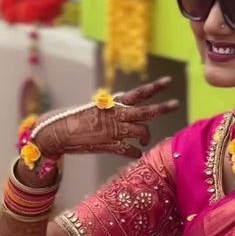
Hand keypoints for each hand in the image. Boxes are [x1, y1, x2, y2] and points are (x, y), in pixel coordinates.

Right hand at [33, 77, 177, 159]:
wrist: (58, 132)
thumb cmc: (76, 118)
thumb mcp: (96, 107)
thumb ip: (113, 106)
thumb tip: (123, 102)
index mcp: (114, 103)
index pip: (139, 93)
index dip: (155, 87)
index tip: (169, 81)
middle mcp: (117, 115)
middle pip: (146, 112)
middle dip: (163, 108)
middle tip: (176, 104)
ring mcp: (115, 131)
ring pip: (141, 132)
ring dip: (146, 137)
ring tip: (144, 141)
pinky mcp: (110, 145)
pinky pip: (130, 150)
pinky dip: (135, 152)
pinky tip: (135, 153)